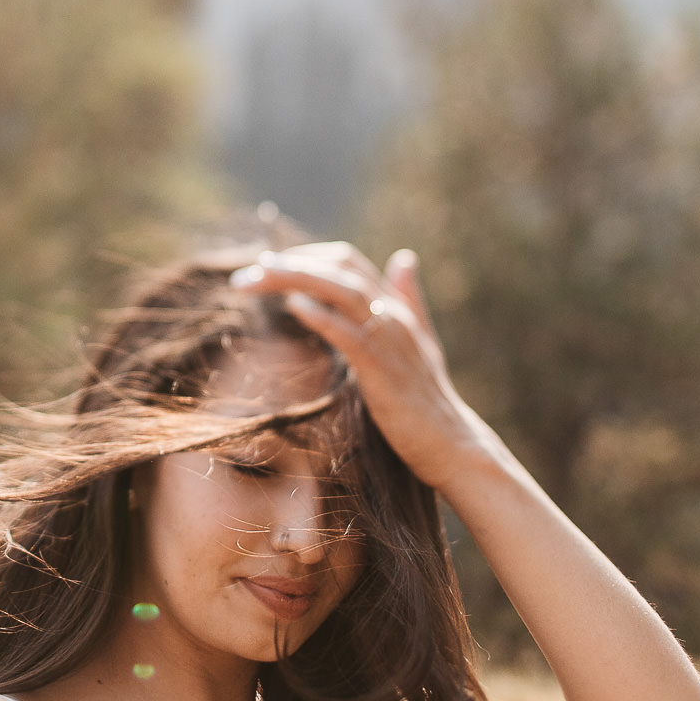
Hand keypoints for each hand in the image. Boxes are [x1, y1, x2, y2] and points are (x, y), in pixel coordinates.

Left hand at [231, 242, 496, 493]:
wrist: (451, 443)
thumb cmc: (427, 400)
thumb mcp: (418, 343)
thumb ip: (408, 300)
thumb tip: (404, 257)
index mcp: (396, 307)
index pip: (347, 262)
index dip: (306, 257)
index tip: (267, 266)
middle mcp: (394, 314)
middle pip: (340, 267)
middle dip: (291, 264)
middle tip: (247, 274)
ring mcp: (390, 338)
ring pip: (342, 290)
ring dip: (297, 278)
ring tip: (258, 277)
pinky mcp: (382, 368)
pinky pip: (349, 333)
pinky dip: (322, 316)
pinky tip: (294, 306)